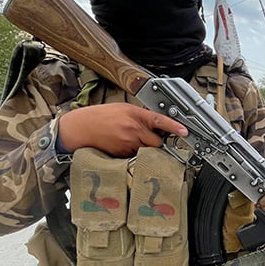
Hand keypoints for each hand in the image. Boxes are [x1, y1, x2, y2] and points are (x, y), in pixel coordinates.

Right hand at [58, 103, 187, 156]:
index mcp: (135, 114)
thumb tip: (155, 123)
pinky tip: (121, 146)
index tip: (185, 131)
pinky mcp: (122, 154)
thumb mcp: (122, 109)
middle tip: (147, 138)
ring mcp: (128, 143)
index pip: (160, 120)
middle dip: (156, 142)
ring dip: (144, 149)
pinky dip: (133, 154)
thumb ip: (140, 116)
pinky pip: (135, 157)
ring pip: (147, 151)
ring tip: (128, 140)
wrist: (79, 128)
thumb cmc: (99, 117)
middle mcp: (133, 129)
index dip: (174, 127)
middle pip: (157, 142)